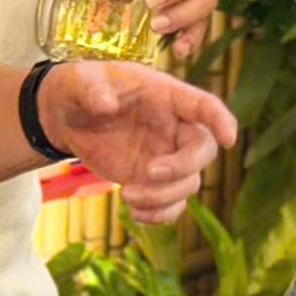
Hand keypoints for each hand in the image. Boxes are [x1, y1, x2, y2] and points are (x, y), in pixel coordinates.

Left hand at [38, 62, 237, 224]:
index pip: (204, 105)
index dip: (220, 120)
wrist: (67, 117)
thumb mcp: (79, 81)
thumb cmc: (79, 88)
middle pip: (202, 150)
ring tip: (126, 195)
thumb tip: (103, 102)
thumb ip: (91, 88)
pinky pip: (172, 203)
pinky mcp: (153, 180)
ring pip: (189, 183)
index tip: (228, 138)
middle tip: (148, 173)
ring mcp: (166, 155)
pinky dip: (160, 215)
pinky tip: (135, 215)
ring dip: (164, 197)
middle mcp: (174, 126)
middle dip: (182, 167)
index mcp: (165, 95)